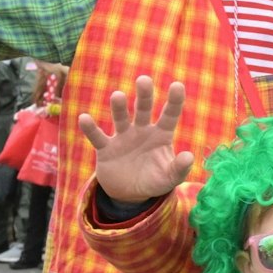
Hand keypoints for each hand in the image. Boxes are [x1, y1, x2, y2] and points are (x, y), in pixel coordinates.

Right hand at [78, 77, 194, 204]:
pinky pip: (97, 137)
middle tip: (144, 79)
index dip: (174, 101)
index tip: (177, 85)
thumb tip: (189, 156)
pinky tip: (84, 118)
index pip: (169, 115)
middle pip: (143, 110)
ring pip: (121, 119)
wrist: (130, 193)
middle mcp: (142, 131)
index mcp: (161, 135)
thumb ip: (179, 168)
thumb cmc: (154, 181)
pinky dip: (90, 129)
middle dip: (144, 95)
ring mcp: (123, 138)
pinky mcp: (106, 149)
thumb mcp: (170, 178)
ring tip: (118, 96)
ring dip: (119, 108)